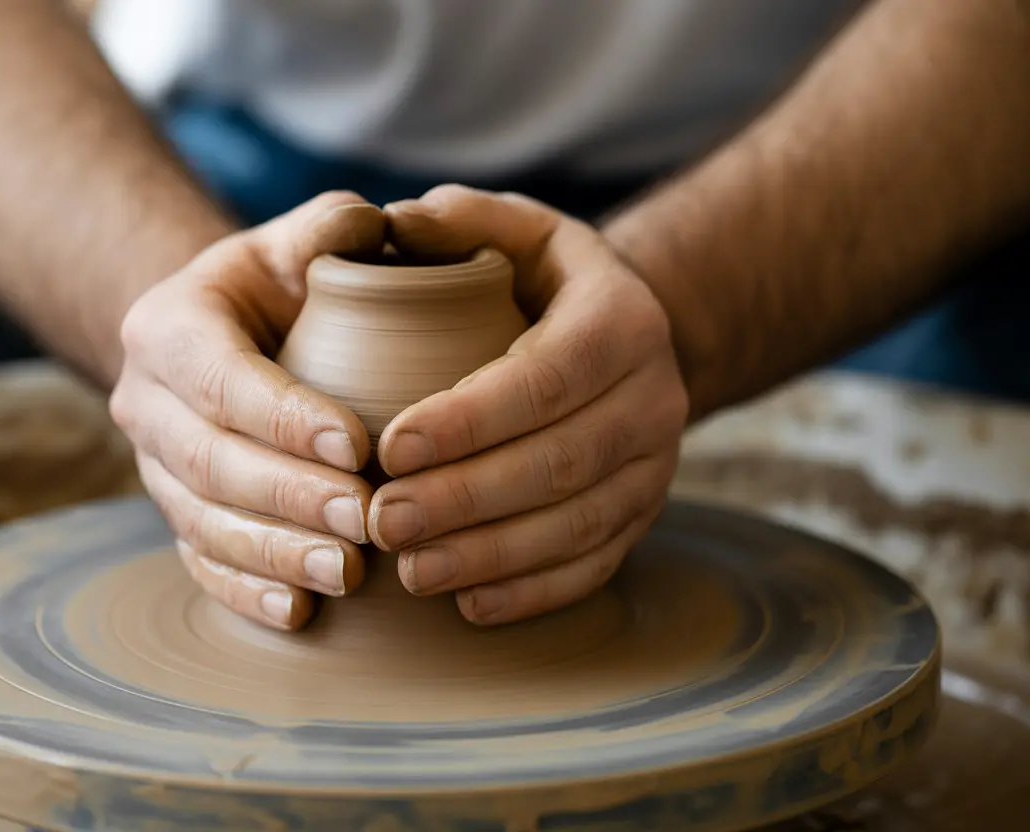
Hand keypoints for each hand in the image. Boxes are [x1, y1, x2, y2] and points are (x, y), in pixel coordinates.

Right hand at [111, 192, 384, 630]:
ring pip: (203, 521)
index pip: (222, 377)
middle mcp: (145, 401)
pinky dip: (247, 591)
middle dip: (289, 495)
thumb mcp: (296, 241)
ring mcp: (154, 467)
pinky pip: (199, 563)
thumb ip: (335, 227)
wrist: (220, 339)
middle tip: (367, 518)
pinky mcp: (174, 514)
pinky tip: (300, 614)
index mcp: (167, 327)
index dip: (284, 415)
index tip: (357, 442)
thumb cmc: (276, 286)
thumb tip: (390, 226)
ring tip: (349, 573)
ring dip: (276, 553)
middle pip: (210, 460)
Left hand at [373, 185, 688, 625]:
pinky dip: (533, 591)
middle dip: (467, 499)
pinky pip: (595, 565)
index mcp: (621, 319)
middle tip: (384, 520)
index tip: (393, 445)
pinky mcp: (643, 516)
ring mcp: (655, 466)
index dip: (471, 418)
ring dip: (491, 555)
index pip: (547, 376)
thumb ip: (457, 220)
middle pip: (561, 461)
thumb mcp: (514, 230)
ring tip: (411, 572)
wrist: (624, 343)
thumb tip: (388, 224)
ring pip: (578, 524)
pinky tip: (469, 606)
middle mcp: (654, 395)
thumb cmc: (543, 284)